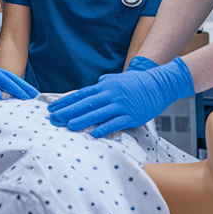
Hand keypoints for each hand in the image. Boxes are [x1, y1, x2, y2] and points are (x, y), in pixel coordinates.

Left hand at [48, 57, 194, 137]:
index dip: (66, 102)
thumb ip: (106, 83)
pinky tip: (94, 134)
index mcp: (105, 86)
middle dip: (68, 112)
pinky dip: (104, 128)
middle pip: (86, 104)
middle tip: (53, 119)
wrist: (160, 84)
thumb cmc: (138, 83)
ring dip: (82, 120)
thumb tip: (95, 85)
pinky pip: (115, 123)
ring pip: (98, 113)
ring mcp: (121, 105)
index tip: (52, 108)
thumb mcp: (119, 79)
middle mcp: (111, 94)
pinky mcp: (132, 115)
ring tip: (69, 126)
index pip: (81, 94)